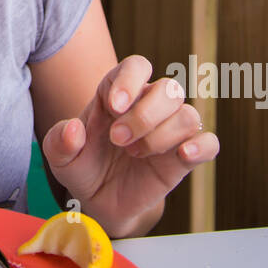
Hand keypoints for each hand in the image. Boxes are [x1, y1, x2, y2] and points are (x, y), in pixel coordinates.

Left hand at [40, 55, 218, 237]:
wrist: (100, 201)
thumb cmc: (83, 167)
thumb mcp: (60, 157)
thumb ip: (59, 141)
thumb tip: (74, 129)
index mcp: (118, 93)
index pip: (136, 66)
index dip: (130, 80)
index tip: (114, 106)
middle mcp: (149, 105)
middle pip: (168, 88)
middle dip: (143, 115)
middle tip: (118, 140)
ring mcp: (169, 130)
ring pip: (187, 114)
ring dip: (161, 135)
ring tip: (136, 155)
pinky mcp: (184, 157)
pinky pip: (208, 142)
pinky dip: (200, 146)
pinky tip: (183, 155)